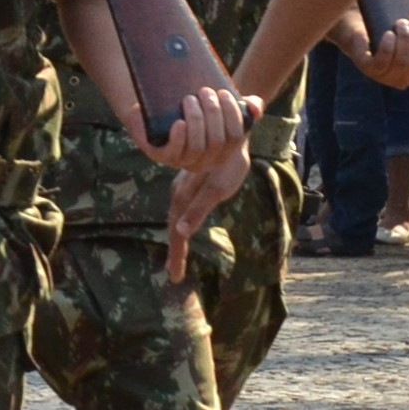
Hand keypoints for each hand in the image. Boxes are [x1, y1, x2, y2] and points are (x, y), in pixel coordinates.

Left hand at [137, 84, 256, 174]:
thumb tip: (255, 108)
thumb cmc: (201, 112)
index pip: (235, 137)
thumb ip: (249, 106)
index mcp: (223, 152)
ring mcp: (182, 160)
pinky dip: (177, 138)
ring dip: (195, 120)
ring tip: (189, 99)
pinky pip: (172, 153)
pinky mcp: (160, 155)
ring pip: (196, 147)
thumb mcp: (225, 108)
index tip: (224, 92)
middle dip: (212, 113)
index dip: (232, 115)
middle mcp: (205, 161)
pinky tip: (179, 122)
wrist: (162, 113)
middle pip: (216, 141)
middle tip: (204, 91)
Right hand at [161, 143, 250, 282]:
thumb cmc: (227, 162)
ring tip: (177, 262)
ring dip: (179, 243)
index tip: (175, 276)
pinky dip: (184, 227)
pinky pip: (185, 213)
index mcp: (182, 200)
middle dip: (175, 254)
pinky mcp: (193, 189)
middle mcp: (180, 197)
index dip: (177, 255)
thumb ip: (197, 210)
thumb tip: (179, 231)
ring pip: (178, 222)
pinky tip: (185, 231)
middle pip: (175, 231)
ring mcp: (186, 193)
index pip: (177, 235)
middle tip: (175, 274)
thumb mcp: (214, 189)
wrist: (233, 134)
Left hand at [353, 12, 408, 89]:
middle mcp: (402, 80)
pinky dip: (388, 48)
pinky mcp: (366, 67)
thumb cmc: (393, 36)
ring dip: (405, 38)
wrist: (359, 27)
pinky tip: (389, 35)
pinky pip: (380, 63)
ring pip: (402, 61)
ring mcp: (382, 75)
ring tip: (401, 21)